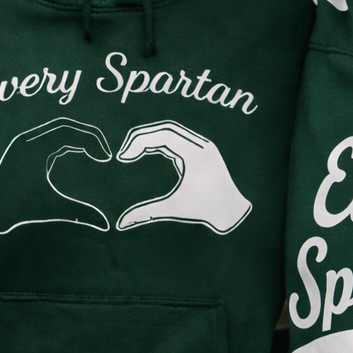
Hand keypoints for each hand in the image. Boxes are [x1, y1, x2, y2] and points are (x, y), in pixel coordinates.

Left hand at [0, 117, 112, 232]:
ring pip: (57, 129)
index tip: (106, 159)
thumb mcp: (52, 208)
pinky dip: (67, 142)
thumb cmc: (20, 209)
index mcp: (34, 149)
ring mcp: (25, 142)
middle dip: (88, 136)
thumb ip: (80, 213)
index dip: (92, 142)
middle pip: (65, 125)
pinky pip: (49, 137)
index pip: (69, 132)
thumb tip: (106, 224)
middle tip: (105, 153)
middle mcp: (28, 140)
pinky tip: (80, 153)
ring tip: (96, 154)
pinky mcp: (24, 148)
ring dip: (78, 137)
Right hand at [115, 121, 251, 233]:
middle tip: (124, 154)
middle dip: (141, 137)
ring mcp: (202, 146)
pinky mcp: (201, 150)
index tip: (123, 158)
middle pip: (165, 128)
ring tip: (131, 154)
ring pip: (171, 132)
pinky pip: (177, 139)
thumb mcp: (174, 209)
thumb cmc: (204, 210)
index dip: (139, 142)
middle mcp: (201, 145)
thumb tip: (121, 224)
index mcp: (196, 154)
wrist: (231, 211)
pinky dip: (159, 143)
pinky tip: (145, 153)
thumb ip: (146, 213)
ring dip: (149, 139)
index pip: (163, 135)